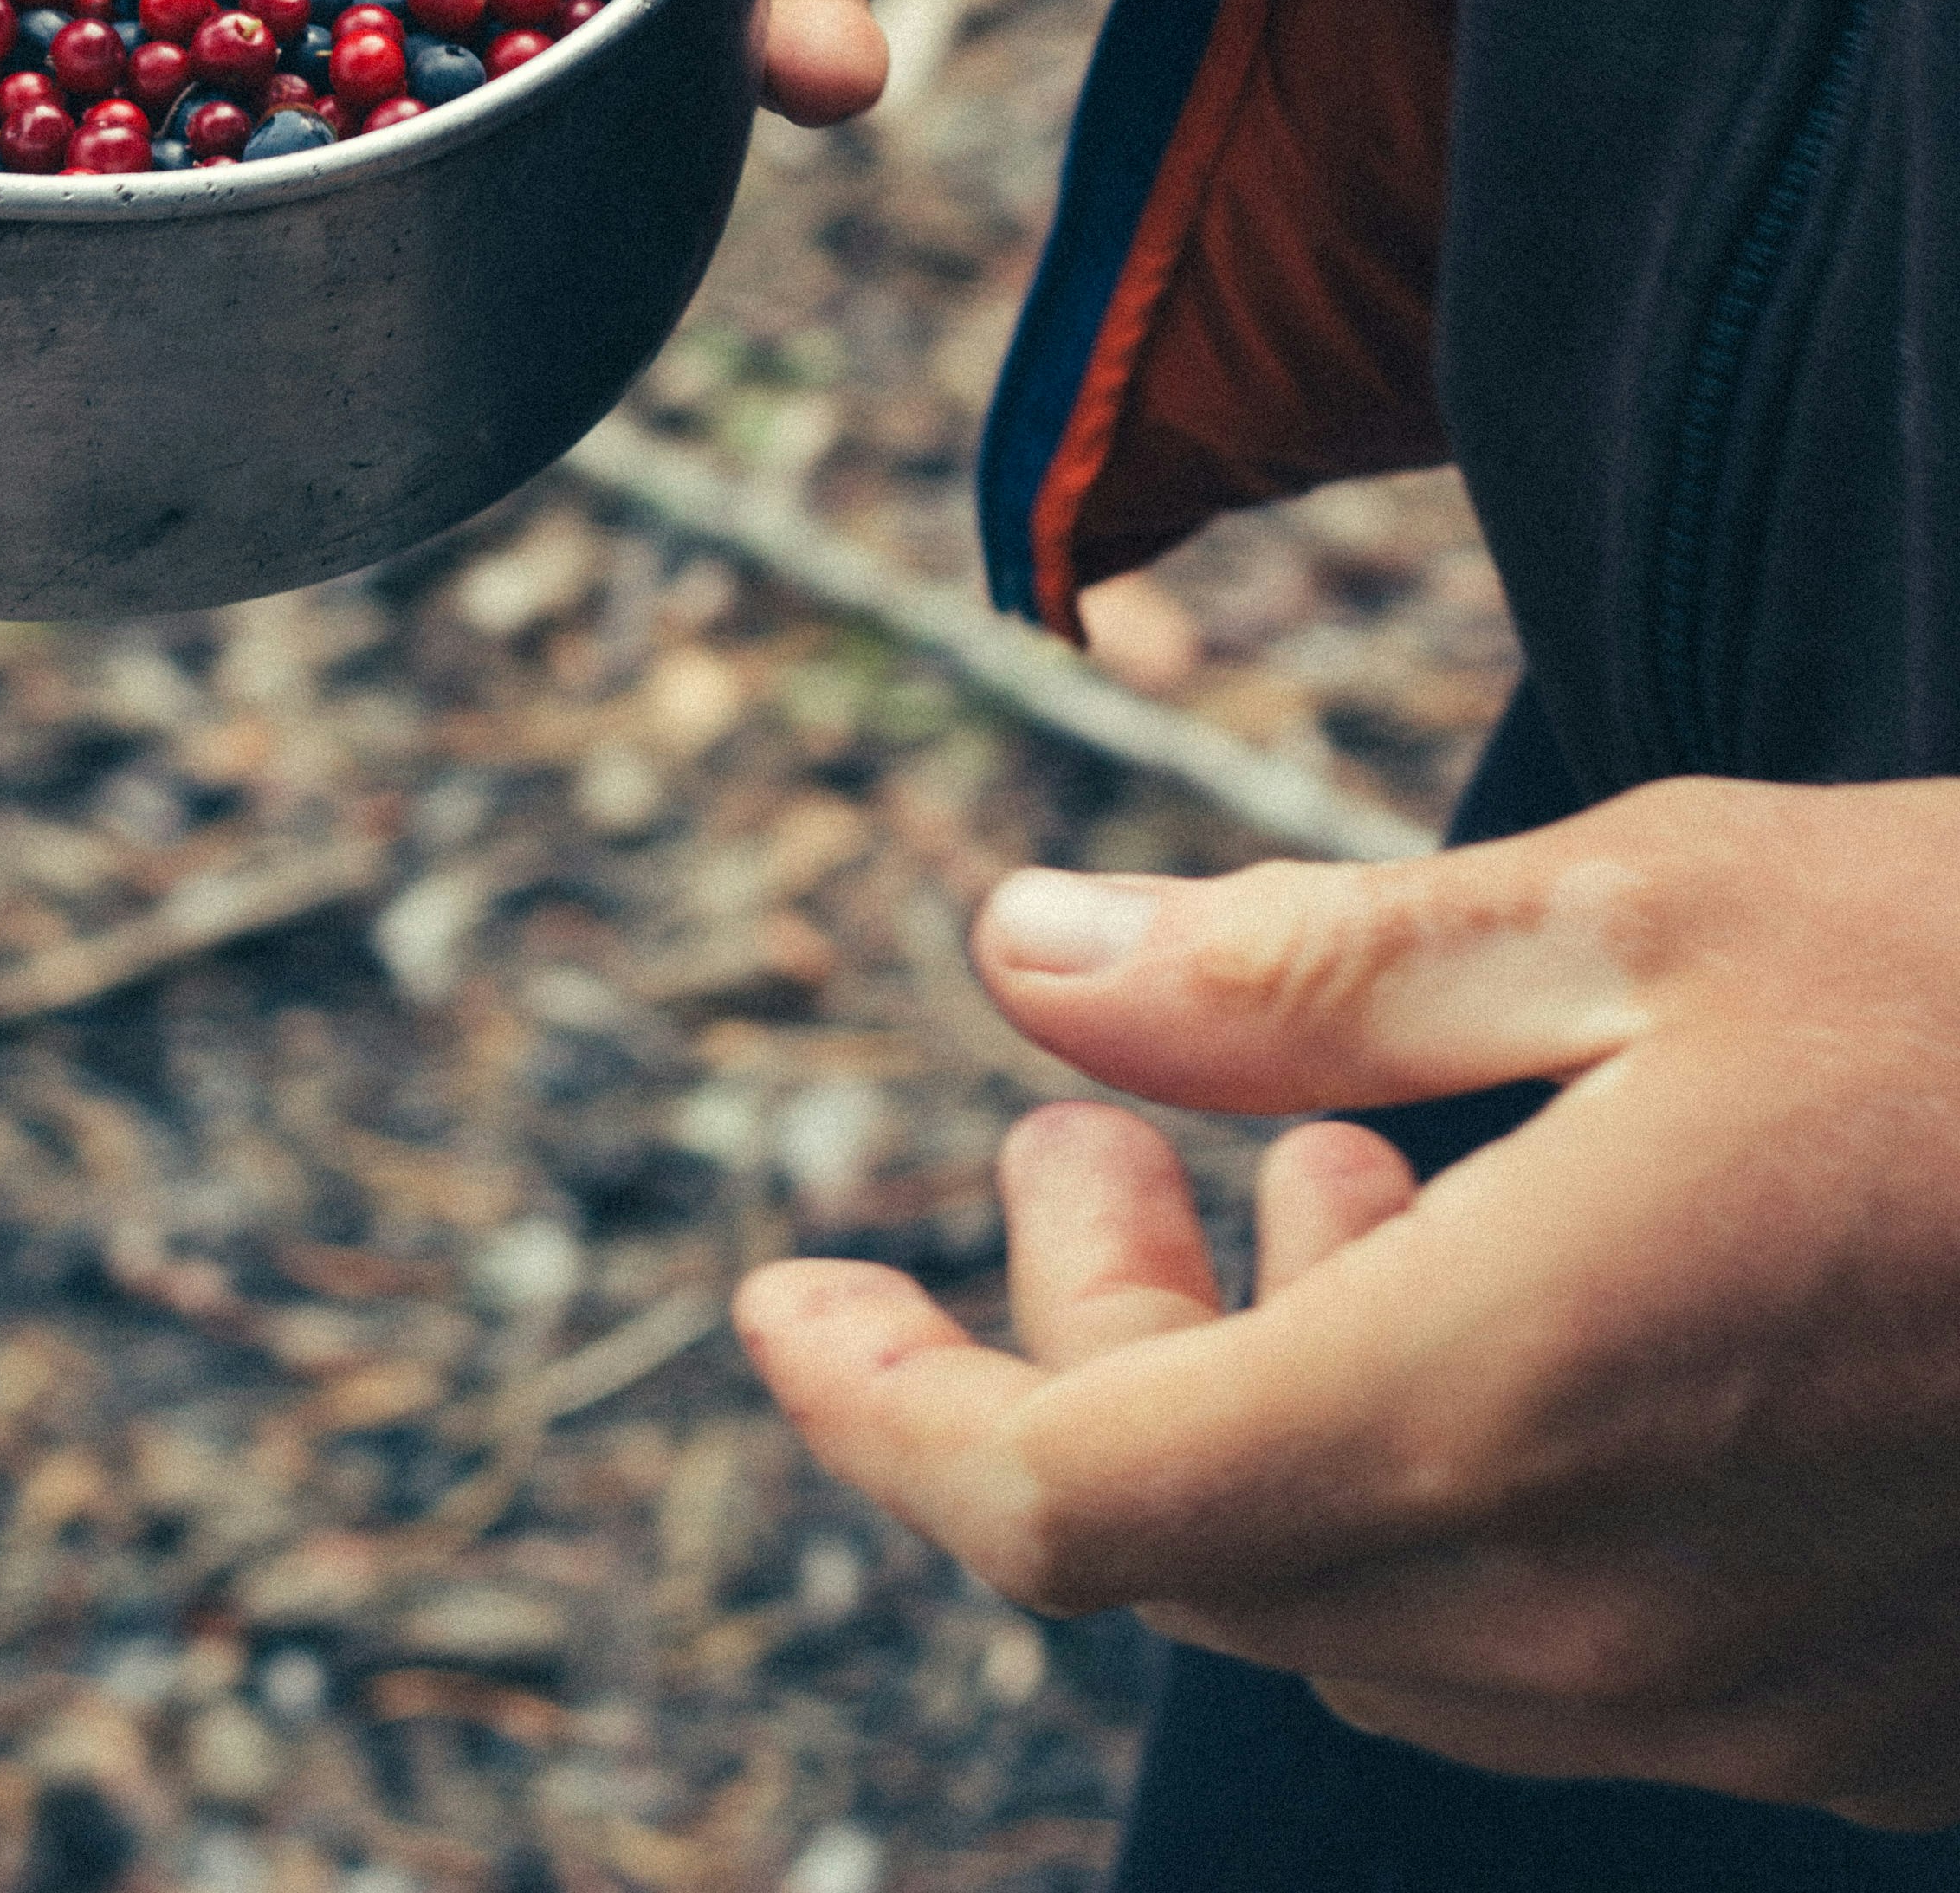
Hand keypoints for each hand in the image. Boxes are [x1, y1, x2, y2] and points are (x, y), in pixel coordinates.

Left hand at [735, 784, 1959, 1825]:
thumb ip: (1305, 967)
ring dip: (1277, 1394)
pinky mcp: (1880, 1722)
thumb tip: (1021, 957)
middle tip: (1096, 1130)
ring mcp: (1753, 1700)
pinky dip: (1459, 1476)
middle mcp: (1598, 1619)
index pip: (1061, 1506)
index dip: (881, 1409)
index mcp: (1497, 1413)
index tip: (780, 1296)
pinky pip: (1571, 1644)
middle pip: (1209, 1548)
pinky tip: (1526, 1274)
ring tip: (1321, 1162)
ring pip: (1380, 1605)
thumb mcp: (1642, 905)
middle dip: (1088, 1335)